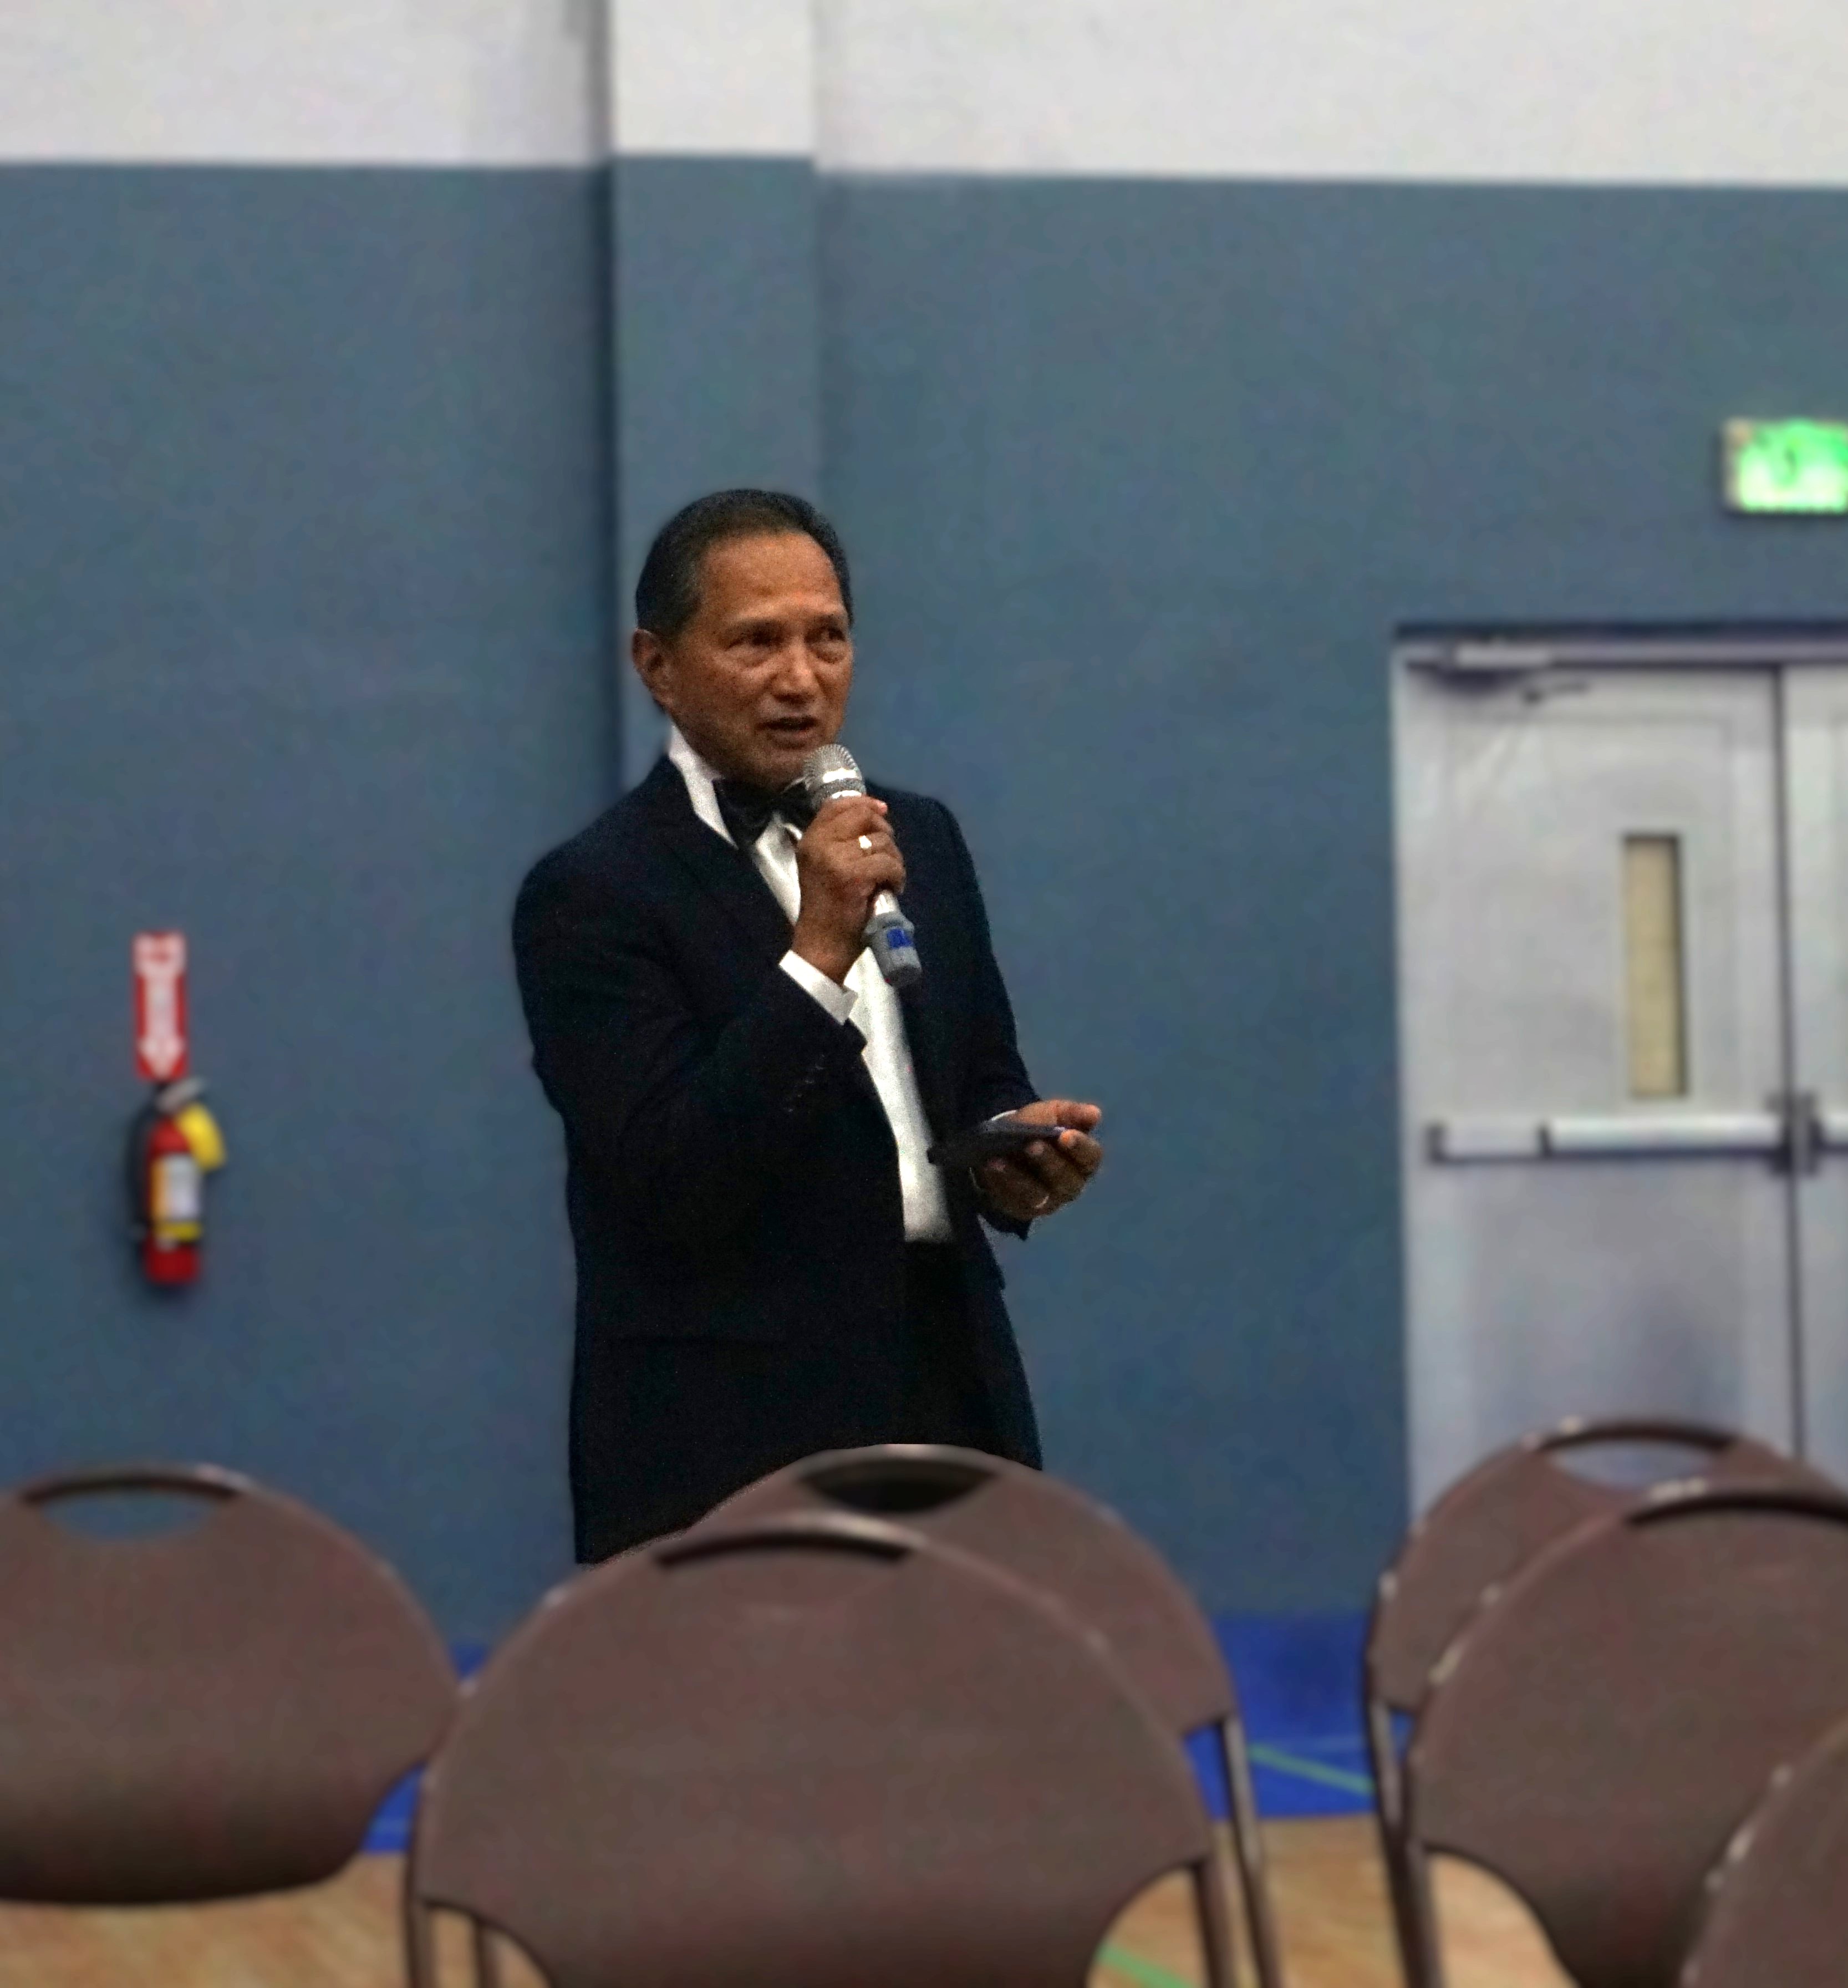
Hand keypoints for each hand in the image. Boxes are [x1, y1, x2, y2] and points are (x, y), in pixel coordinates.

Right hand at [790, 796, 905, 983]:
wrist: (821, 945)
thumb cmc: (827, 908)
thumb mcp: (823, 866)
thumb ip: (839, 841)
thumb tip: (875, 814)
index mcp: (810, 840)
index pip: (837, 805)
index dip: (864, 803)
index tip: (882, 811)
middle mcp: (819, 845)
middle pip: (863, 816)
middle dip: (884, 831)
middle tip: (887, 855)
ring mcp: (835, 859)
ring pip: (882, 841)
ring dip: (894, 860)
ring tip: (887, 879)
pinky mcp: (854, 877)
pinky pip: (889, 863)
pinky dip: (897, 876)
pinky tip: (891, 889)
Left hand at [978, 1099, 1102, 1222]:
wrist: (1008, 1141)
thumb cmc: (1039, 1126)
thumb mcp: (1053, 1113)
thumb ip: (1073, 1113)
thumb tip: (1095, 1113)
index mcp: (1084, 1160)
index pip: (1090, 1157)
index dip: (1080, 1147)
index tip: (1065, 1136)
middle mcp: (1070, 1185)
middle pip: (1065, 1179)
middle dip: (1048, 1162)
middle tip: (1031, 1145)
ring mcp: (1047, 1201)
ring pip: (1037, 1194)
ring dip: (1018, 1177)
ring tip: (1000, 1161)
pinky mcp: (1024, 1209)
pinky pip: (1013, 1201)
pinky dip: (1001, 1184)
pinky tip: (990, 1168)